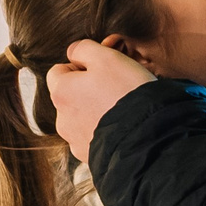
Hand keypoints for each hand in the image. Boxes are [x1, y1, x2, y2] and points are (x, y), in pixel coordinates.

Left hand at [46, 39, 158, 162]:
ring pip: (83, 118)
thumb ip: (84, 49)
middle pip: (71, 96)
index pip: (59, 70)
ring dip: (97, 111)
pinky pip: (95, 138)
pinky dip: (105, 131)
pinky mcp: (92, 157)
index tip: (102, 70)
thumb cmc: (126, 94)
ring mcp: (76, 141)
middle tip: (116, 88)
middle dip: (89, 90)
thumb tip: (74, 52)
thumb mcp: (107, 58)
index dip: (81, 66)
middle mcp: (62, 119)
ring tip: (122, 109)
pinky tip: (123, 127)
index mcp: (60, 92)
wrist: (146, 138)